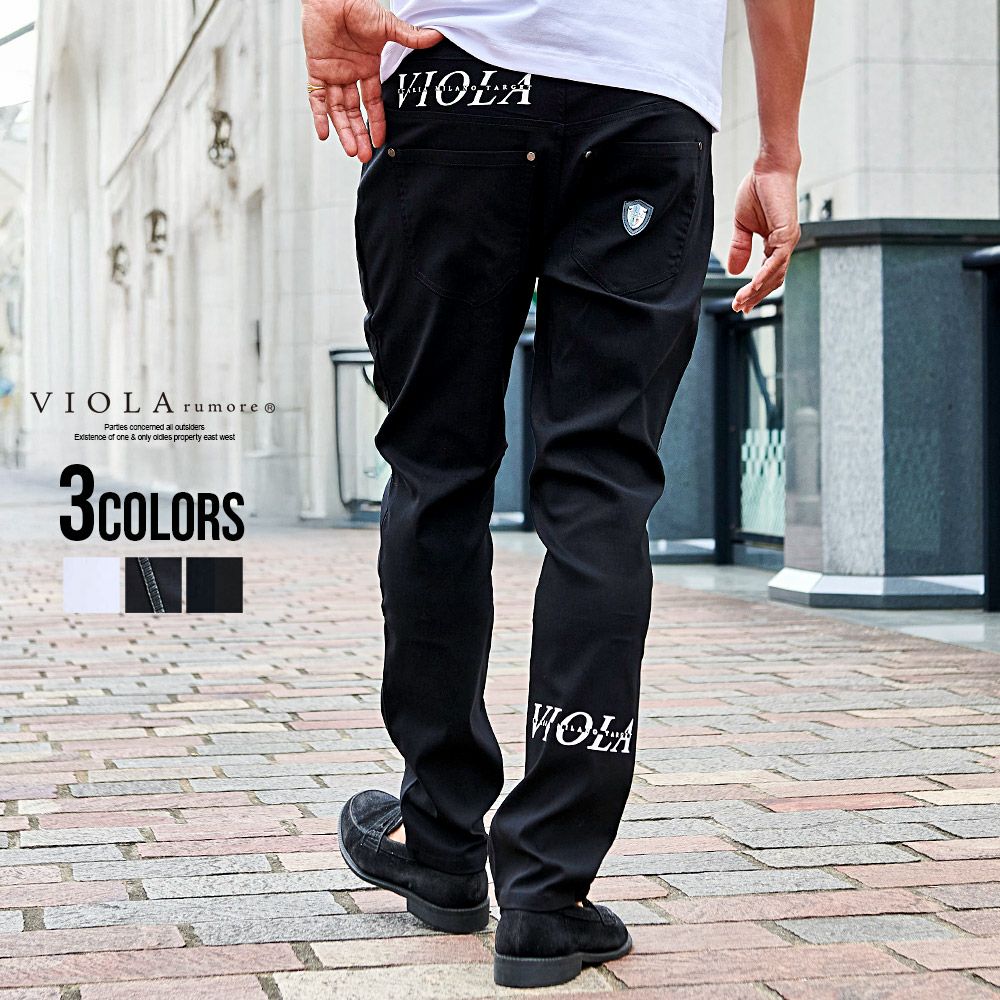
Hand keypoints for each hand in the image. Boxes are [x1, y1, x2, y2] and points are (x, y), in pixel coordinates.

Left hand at [301, 0, 441, 160]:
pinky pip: (316, 98)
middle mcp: (350, 75)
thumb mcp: (387, 26)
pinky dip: (319, 116)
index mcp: (368, 67)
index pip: (373, 102)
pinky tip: (325, 134)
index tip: (381, 141)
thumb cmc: (358, 5)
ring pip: (338, 110)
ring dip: (344, 131)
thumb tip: (436, 37)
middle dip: (360, 134)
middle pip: (355, 113)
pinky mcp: (316, 70)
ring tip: (351, 151)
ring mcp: (333, 74)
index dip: (377, 122)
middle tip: (364, 155)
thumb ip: (410, 36)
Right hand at [728, 160, 800, 313]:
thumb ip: (739, 248)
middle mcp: (785, 244)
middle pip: (772, 280)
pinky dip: (764, 275)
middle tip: (739, 308)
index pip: (767, 274)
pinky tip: (752, 285)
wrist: (768, 168)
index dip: (754, 290)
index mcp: (776, 243)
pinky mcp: (786, 233)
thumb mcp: (742, 225)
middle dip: (755, 296)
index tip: (740, 303)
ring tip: (741, 301)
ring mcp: (788, 240)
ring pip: (775, 274)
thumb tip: (735, 270)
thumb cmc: (758, 189)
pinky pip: (776, 261)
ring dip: (757, 290)